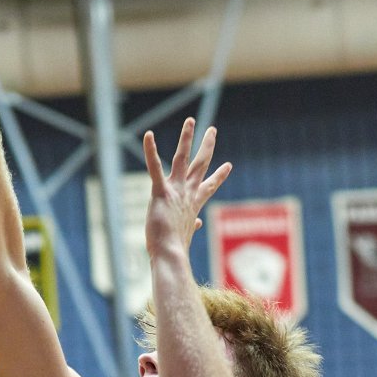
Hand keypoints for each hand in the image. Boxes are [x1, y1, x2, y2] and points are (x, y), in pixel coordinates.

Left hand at [143, 117, 230, 257]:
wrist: (170, 255)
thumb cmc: (175, 250)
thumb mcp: (185, 236)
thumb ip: (190, 226)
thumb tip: (196, 223)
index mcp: (193, 204)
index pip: (209, 187)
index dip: (218, 176)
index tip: (228, 165)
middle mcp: (187, 194)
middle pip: (201, 165)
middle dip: (207, 146)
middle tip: (212, 129)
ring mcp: (175, 191)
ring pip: (183, 159)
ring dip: (187, 138)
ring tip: (190, 121)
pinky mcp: (160, 192)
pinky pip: (155, 167)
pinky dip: (151, 151)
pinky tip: (148, 135)